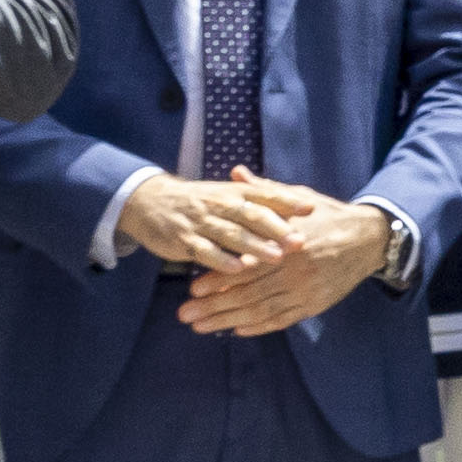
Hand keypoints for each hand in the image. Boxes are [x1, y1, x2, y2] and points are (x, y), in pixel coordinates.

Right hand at [119, 172, 301, 272]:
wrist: (150, 201)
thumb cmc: (200, 201)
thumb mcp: (228, 193)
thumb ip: (262, 197)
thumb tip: (304, 201)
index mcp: (234, 192)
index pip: (265, 194)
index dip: (288, 201)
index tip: (312, 209)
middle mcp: (220, 204)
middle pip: (252, 215)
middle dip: (277, 228)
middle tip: (300, 241)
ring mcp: (201, 222)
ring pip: (231, 234)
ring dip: (254, 246)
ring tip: (276, 257)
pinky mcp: (184, 240)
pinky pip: (205, 251)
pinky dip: (221, 260)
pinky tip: (237, 269)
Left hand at [175, 180, 397, 334]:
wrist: (369, 238)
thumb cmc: (328, 216)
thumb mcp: (298, 198)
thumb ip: (264, 190)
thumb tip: (236, 172)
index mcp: (288, 245)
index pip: (247, 266)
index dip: (218, 279)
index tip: (192, 288)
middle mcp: (295, 271)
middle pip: (248, 294)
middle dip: (213, 307)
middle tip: (184, 315)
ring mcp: (305, 291)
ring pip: (260, 311)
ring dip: (227, 321)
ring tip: (200, 326)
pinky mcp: (315, 305)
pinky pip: (282, 320)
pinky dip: (258, 327)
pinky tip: (237, 330)